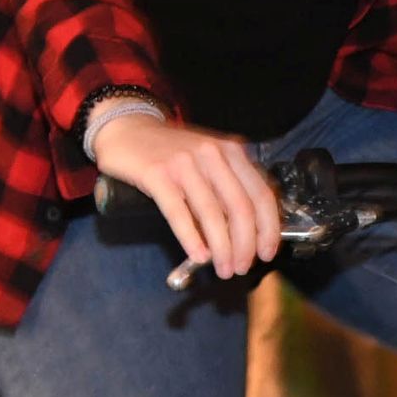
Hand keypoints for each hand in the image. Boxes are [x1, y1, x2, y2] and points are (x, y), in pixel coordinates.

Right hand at [94, 112, 283, 279]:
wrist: (127, 128)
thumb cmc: (171, 151)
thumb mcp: (208, 160)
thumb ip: (228, 187)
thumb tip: (247, 232)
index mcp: (231, 152)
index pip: (261, 194)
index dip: (268, 229)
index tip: (266, 252)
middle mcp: (212, 154)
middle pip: (240, 208)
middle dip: (245, 245)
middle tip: (242, 267)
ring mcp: (185, 163)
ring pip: (212, 214)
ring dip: (222, 249)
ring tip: (223, 268)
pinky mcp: (157, 174)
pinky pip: (179, 213)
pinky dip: (191, 239)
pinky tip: (198, 255)